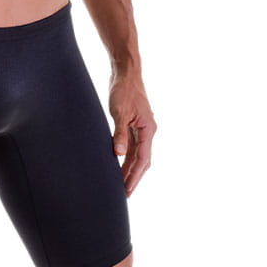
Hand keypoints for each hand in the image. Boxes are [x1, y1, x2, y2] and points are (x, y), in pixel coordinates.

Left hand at [109, 70, 156, 196]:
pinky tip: (119, 164)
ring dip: (129, 168)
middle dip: (133, 177)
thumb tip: (118, 154)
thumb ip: (119, 134)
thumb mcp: (120, 112)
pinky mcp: (134, 124)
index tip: (127, 191)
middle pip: (142, 160)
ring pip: (137, 154)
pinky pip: (132, 145)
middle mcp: (148, 131)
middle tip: (124, 194)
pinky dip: (126, 156)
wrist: (125, 72)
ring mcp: (142, 128)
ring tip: (120, 184)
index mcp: (148, 129)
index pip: (142, 160)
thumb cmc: (123, 90)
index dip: (134, 176)